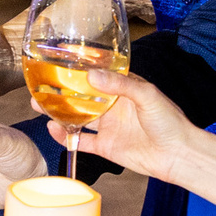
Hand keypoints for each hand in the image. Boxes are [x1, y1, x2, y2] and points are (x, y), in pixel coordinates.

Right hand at [51, 69, 195, 182]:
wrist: (178, 155)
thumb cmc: (169, 121)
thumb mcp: (147, 95)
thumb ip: (120, 85)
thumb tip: (92, 75)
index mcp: (124, 89)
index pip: (98, 75)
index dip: (79, 69)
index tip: (59, 60)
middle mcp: (113, 106)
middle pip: (81, 96)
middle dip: (61, 91)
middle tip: (40, 84)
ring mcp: (108, 127)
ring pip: (77, 117)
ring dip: (58, 112)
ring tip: (37, 104)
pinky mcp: (106, 147)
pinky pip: (81, 141)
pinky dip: (66, 137)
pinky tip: (53, 129)